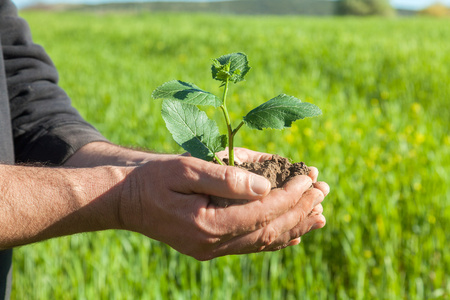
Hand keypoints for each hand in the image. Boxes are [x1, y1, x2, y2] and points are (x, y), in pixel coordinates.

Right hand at [119, 149, 327, 259]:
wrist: (125, 199)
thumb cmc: (153, 178)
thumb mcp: (185, 168)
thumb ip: (226, 179)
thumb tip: (265, 186)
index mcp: (207, 224)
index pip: (262, 211)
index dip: (290, 194)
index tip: (309, 177)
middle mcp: (212, 244)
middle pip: (269, 230)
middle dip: (300, 209)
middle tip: (323, 191)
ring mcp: (211, 249)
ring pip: (263, 242)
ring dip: (294, 225)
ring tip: (320, 213)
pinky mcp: (210, 247)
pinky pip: (250, 246)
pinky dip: (274, 238)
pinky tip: (293, 233)